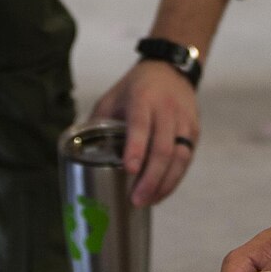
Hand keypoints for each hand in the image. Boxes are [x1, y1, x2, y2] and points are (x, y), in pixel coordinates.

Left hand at [89, 59, 199, 205]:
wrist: (170, 69)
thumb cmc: (135, 88)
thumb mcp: (112, 97)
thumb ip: (97, 123)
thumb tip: (76, 153)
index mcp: (142, 99)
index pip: (140, 125)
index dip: (136, 148)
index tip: (128, 169)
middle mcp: (166, 110)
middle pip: (163, 148)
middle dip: (150, 177)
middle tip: (136, 199)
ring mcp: (183, 121)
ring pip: (179, 157)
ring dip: (164, 183)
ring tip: (148, 201)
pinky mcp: (194, 132)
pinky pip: (186, 159)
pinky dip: (174, 179)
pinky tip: (160, 192)